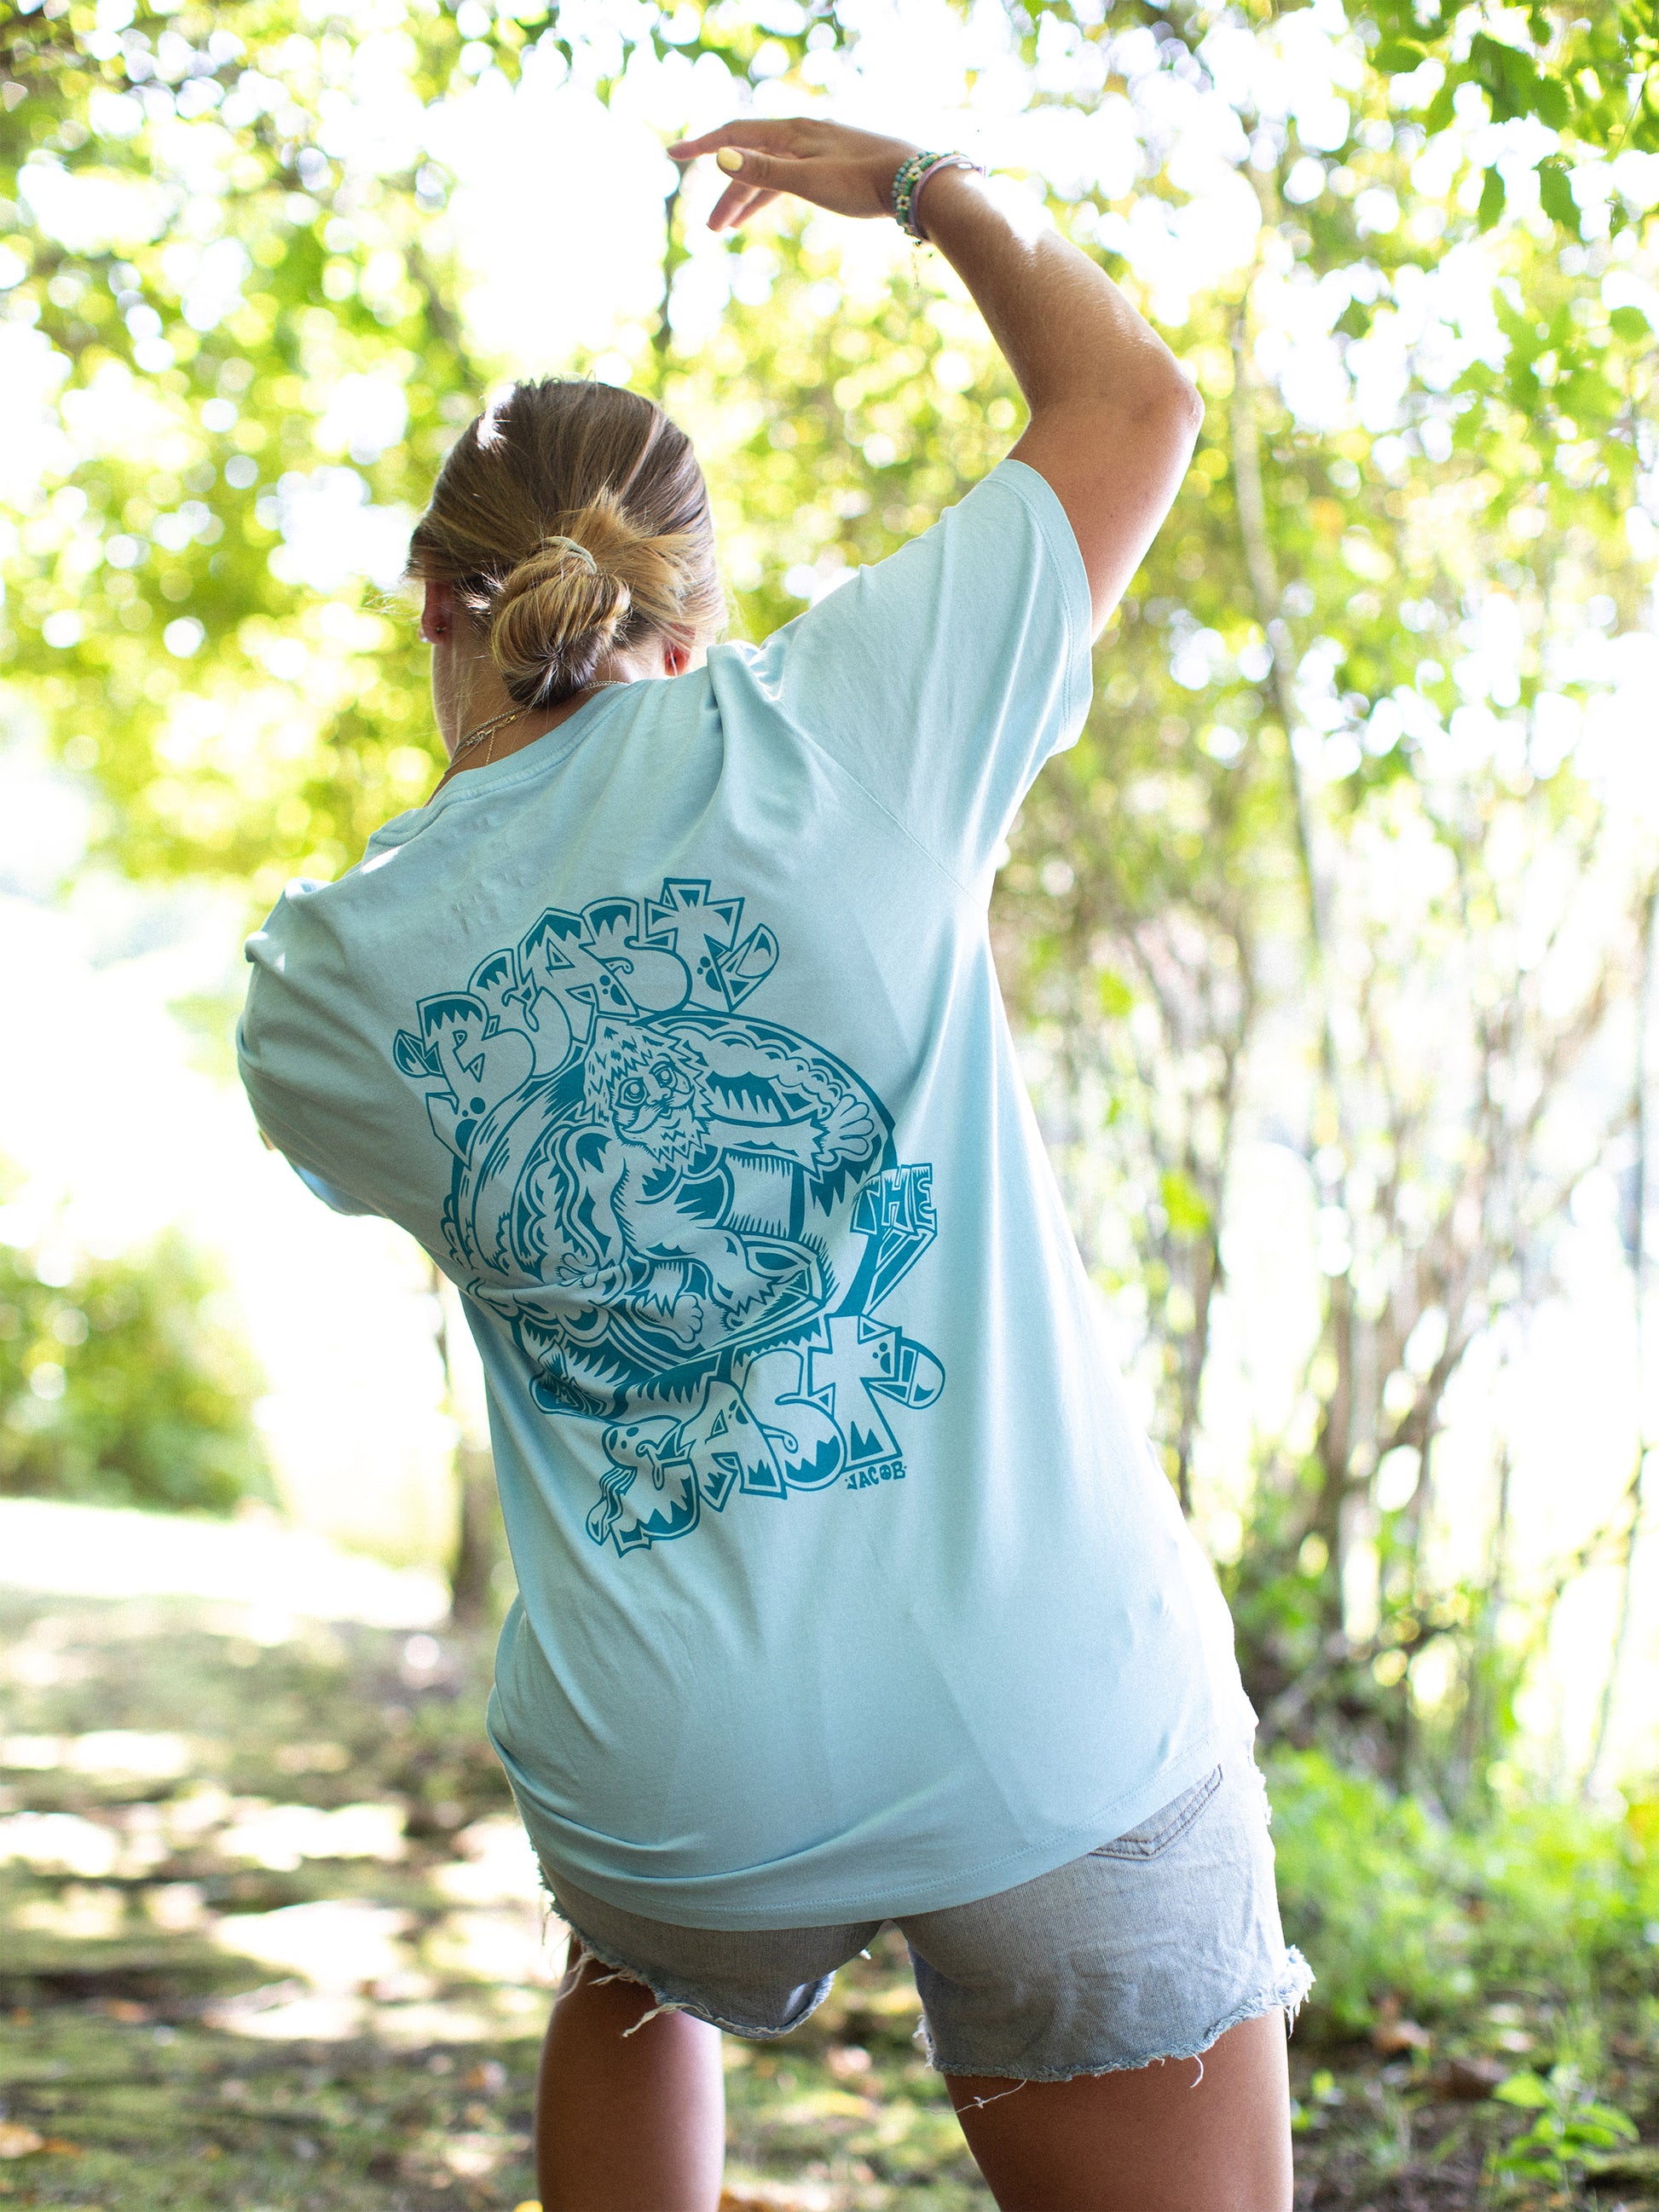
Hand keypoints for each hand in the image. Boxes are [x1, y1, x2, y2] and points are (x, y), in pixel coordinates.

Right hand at [667, 117, 919, 233]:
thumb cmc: (863, 181)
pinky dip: (771, 196)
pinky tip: (763, 211)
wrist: (915, 182)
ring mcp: (817, 152)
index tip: (672, 155)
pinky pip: (789, 180)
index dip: (702, 146)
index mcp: (791, 132)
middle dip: (727, 193)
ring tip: (729, 228)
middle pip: (750, 161)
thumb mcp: (807, 180)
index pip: (734, 135)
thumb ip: (764, 171)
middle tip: (710, 228)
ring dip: (747, 200)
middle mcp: (801, 136)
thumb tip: (722, 159)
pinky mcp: (832, 169)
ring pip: (770, 174)